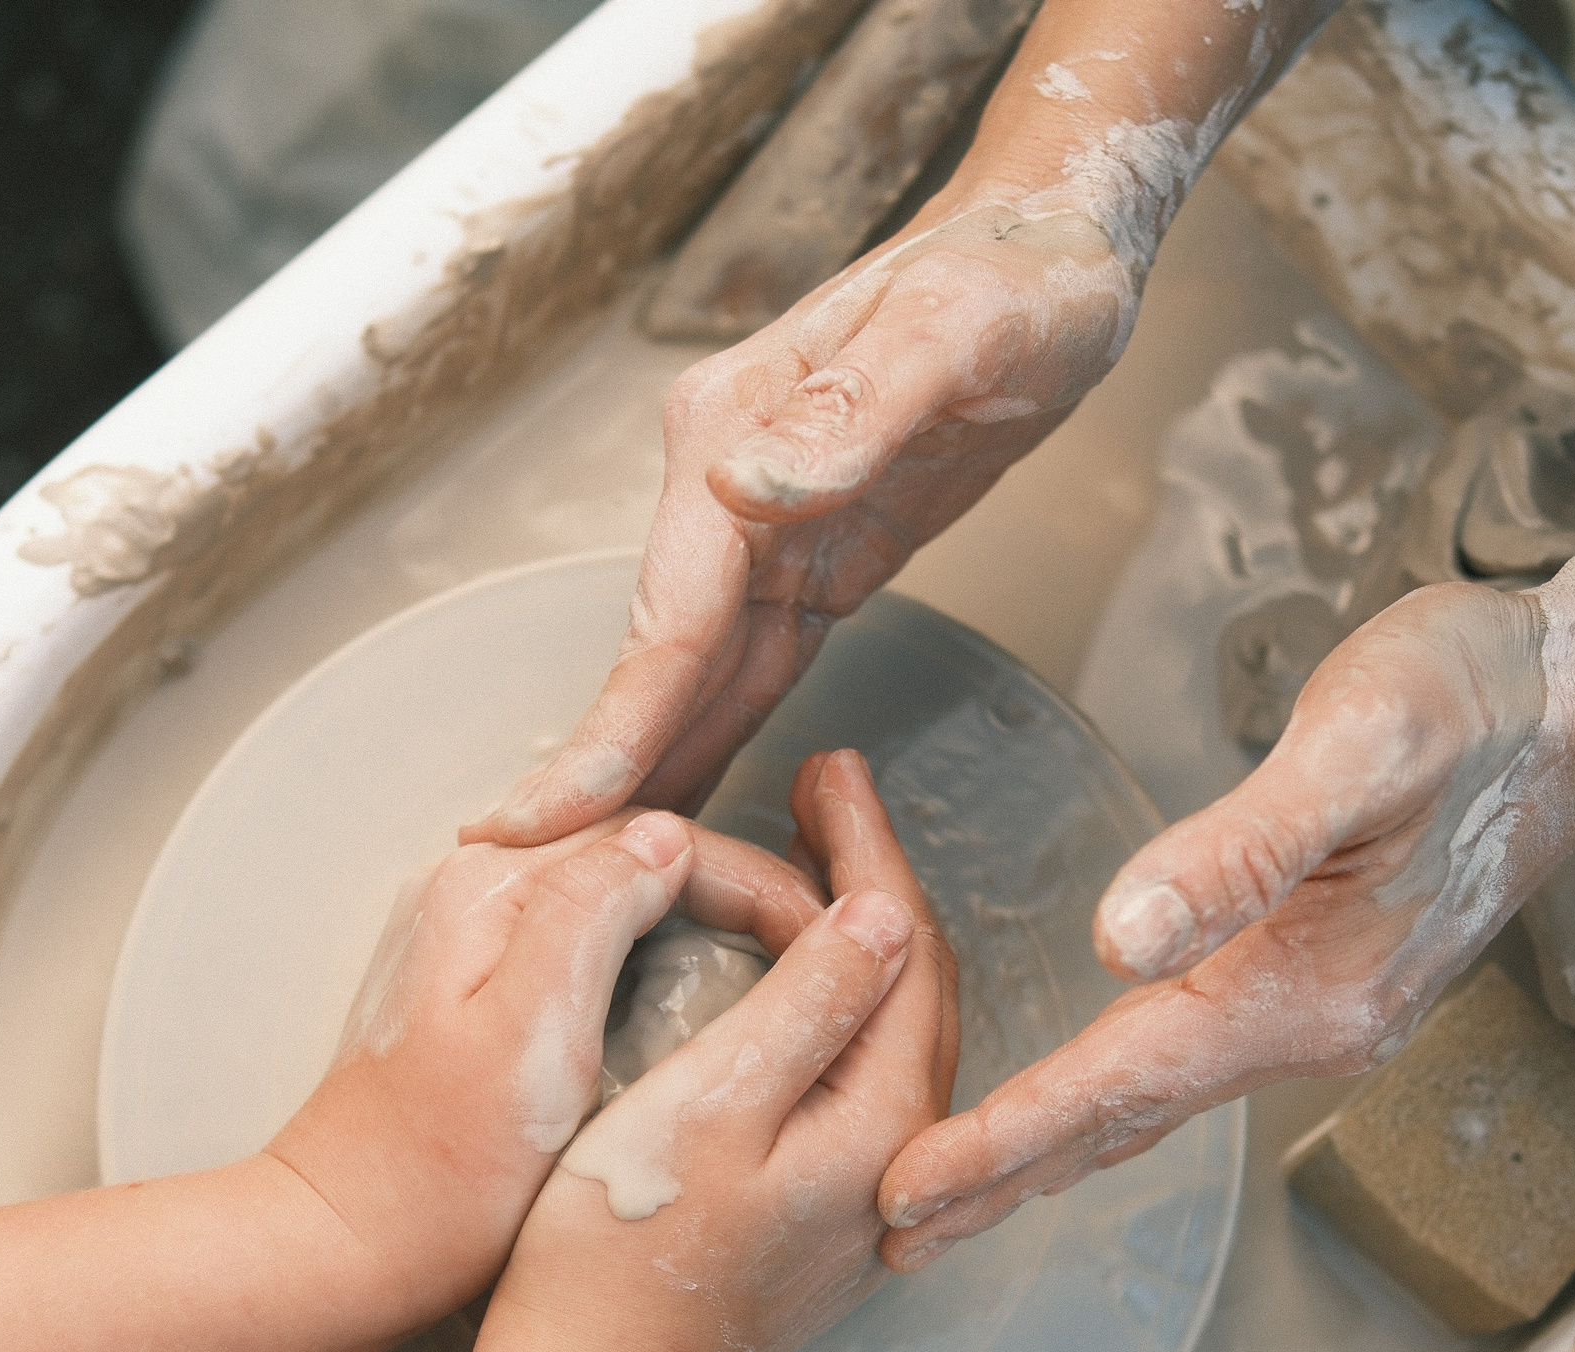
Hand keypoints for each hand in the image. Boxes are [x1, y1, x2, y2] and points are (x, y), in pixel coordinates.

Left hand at [266, 808, 826, 1326]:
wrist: (349, 1251)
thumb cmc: (438, 1174)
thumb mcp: (526, 1039)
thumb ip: (588, 916)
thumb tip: (666, 833)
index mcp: (491, 885)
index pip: (661, 839)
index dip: (761, 885)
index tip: (829, 947)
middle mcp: (480, 887)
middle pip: (647, 855)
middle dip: (749, 894)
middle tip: (833, 957)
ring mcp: (481, 935)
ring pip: (631, 894)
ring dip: (717, 919)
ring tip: (795, 973)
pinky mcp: (487, 986)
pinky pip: (604, 938)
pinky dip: (672, 953)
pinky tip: (716, 1000)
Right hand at [465, 200, 1136, 845]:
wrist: (1054, 246)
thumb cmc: (1011, 279)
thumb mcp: (947, 335)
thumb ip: (848, 413)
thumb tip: (741, 486)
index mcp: (732, 438)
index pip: (662, 618)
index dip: (609, 732)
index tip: (544, 820)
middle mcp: (728, 486)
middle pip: (654, 660)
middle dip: (594, 773)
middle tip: (520, 881)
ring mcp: (765, 522)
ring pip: (690, 673)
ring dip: (641, 768)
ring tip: (582, 873)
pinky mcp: (817, 554)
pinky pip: (748, 665)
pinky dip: (709, 733)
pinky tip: (681, 798)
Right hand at [488, 749, 958, 1351]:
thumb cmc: (622, 1249)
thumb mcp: (713, 1105)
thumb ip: (808, 1005)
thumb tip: (882, 911)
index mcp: (886, 1123)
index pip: (904, 947)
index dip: (868, 845)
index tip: (830, 768)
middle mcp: (902, 1161)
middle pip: (915, 984)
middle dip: (874, 876)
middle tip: (825, 788)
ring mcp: (870, 1193)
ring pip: (893, 1028)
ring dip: (862, 934)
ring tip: (816, 856)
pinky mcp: (829, 1211)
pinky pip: (862, 1071)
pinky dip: (840, 997)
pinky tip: (800, 970)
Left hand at [877, 576, 1574, 1268]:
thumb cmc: (1472, 705)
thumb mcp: (1358, 748)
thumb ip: (1241, 850)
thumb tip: (1121, 936)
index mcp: (1304, 988)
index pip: (1121, 1081)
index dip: (1007, 1137)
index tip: (909, 1193)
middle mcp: (1312, 1025)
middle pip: (1125, 1118)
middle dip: (1006, 1177)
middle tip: (891, 1238)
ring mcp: (1322, 1011)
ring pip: (1153, 1098)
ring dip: (1050, 1151)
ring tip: (953, 1197)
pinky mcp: (1323, 979)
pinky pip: (1187, 1061)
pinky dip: (1108, 1099)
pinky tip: (1077, 1107)